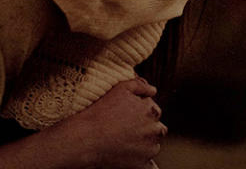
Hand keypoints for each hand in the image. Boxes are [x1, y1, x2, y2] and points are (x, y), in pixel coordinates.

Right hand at [44, 77, 165, 168]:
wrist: (88, 137)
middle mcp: (155, 130)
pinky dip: (145, 163)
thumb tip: (153, 90)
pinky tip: (134, 158)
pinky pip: (151, 166)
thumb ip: (140, 85)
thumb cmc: (101, 111)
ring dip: (145, 144)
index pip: (154, 111)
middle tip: (127, 128)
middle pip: (157, 129)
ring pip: (153, 146)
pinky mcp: (143, 165)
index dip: (141, 112)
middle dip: (146, 128)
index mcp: (151, 111)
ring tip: (125, 141)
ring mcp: (150, 149)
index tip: (128, 115)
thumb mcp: (120, 89)